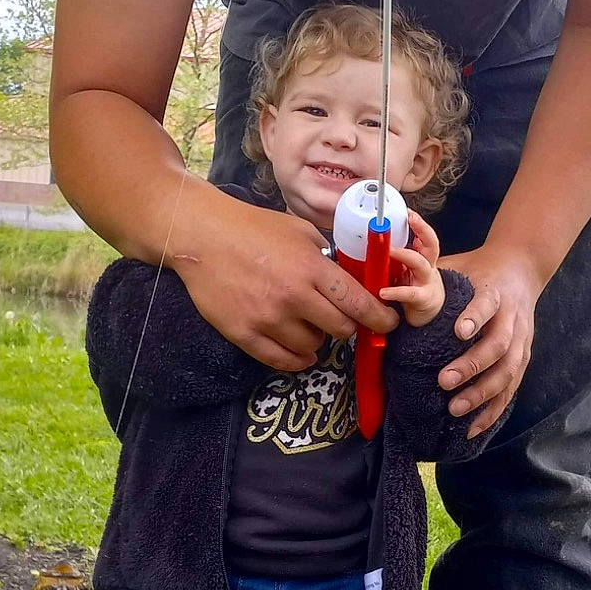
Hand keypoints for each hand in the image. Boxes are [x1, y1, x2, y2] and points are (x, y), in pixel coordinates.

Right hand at [173, 187, 396, 369]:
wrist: (203, 236)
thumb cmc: (253, 229)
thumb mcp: (299, 231)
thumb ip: (326, 257)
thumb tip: (350, 277)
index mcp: (312, 268)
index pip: (359, 304)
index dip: (380, 318)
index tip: (388, 323)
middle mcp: (294, 296)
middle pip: (341, 330)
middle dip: (347, 327)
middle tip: (341, 320)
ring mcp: (268, 318)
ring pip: (313, 348)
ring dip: (317, 340)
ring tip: (307, 325)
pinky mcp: (244, 334)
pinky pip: (281, 361)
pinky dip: (297, 360)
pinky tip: (300, 352)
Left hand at [380, 209, 443, 328]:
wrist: (430, 319)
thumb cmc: (416, 292)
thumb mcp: (406, 272)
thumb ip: (395, 258)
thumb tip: (374, 243)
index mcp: (424, 259)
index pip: (425, 236)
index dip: (418, 222)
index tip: (407, 210)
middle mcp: (428, 268)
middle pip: (431, 243)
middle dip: (422, 228)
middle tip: (410, 217)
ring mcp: (426, 282)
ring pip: (420, 263)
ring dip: (405, 254)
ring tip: (390, 250)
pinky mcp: (423, 299)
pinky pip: (410, 293)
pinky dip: (395, 292)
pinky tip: (382, 292)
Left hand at [435, 242, 542, 434]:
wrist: (522, 267)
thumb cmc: (479, 270)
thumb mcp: (459, 267)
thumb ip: (431, 277)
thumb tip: (392, 289)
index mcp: (495, 291)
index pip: (488, 303)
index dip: (475, 317)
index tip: (457, 331)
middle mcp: (512, 318)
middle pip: (498, 345)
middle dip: (472, 366)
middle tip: (443, 381)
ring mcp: (522, 340)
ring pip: (507, 371)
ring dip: (482, 393)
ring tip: (455, 408)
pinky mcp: (523, 358)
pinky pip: (511, 389)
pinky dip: (493, 410)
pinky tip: (473, 428)